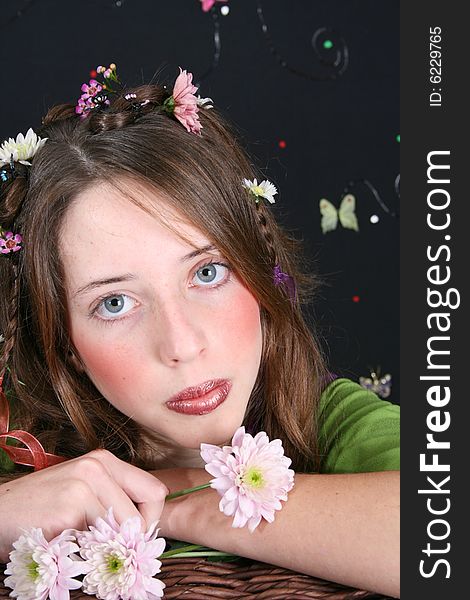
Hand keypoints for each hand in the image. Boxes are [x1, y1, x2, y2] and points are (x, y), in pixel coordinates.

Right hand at [0, 449, 168, 562]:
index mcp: (104, 460)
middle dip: (131, 539)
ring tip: (82, 543)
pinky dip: (86, 552)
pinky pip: (97, 542)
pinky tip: (65, 543)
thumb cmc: (41, 508)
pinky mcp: (68, 508)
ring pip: (124, 531)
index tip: (131, 535)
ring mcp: (83, 485)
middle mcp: (97, 466)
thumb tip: (147, 528)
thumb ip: (113, 500)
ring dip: (107, 547)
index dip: (149, 519)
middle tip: (109, 548)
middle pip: (145, 514)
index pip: (155, 491)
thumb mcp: (81, 491)